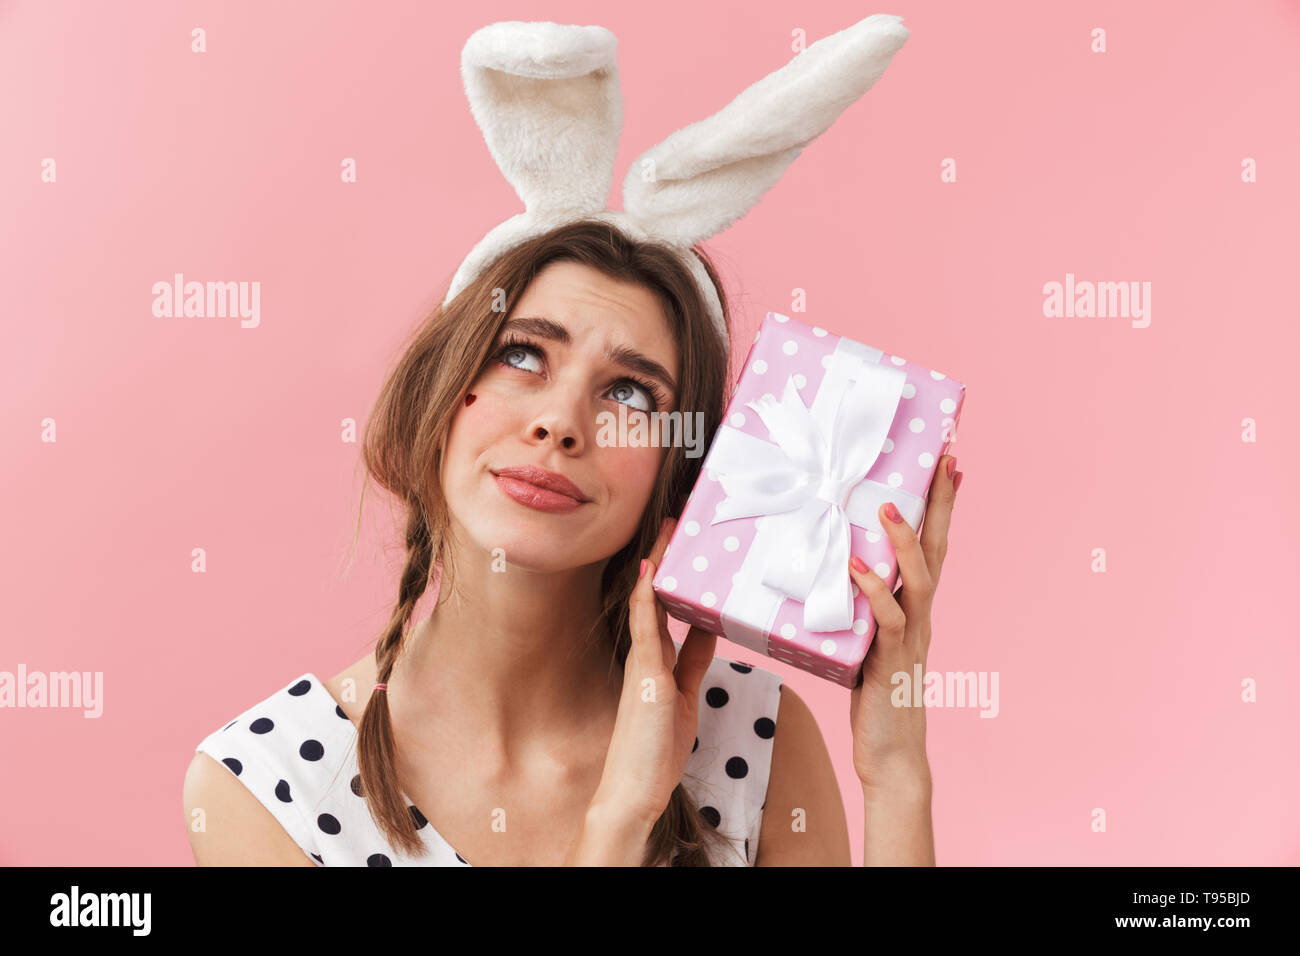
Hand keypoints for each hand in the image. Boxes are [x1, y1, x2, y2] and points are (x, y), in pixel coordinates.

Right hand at [591, 517, 717, 826]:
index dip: (680, 576)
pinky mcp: (643, 674)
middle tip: (679, 520)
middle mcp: (647, 655)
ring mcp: (642, 662)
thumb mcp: (685, 698)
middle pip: (657, 595)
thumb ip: (693, 664)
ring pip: (649, 602)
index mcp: (657, 661)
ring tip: (669, 527)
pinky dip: (648, 596)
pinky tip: (652, 569)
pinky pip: (645, 626)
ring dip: (658, 563)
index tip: (690, 546)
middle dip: (668, 558)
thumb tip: (708, 631)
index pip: (670, 607)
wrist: (633, 791)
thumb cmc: (657, 752)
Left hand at [847, 455, 960, 792]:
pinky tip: (856, 567)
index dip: (940, 508)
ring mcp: (910, 638)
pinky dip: (874, 590)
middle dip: (940, 505)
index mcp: (915, 609)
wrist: (891, 754)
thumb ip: (857, 608)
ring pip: (917, 578)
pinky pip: (888, 618)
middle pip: (936, 550)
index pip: (932, 548)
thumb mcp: (865, 641)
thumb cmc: (874, 699)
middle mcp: (920, 617)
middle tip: (945, 461)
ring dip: (903, 539)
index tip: (949, 466)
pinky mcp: (890, 660)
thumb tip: (830, 572)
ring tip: (888, 503)